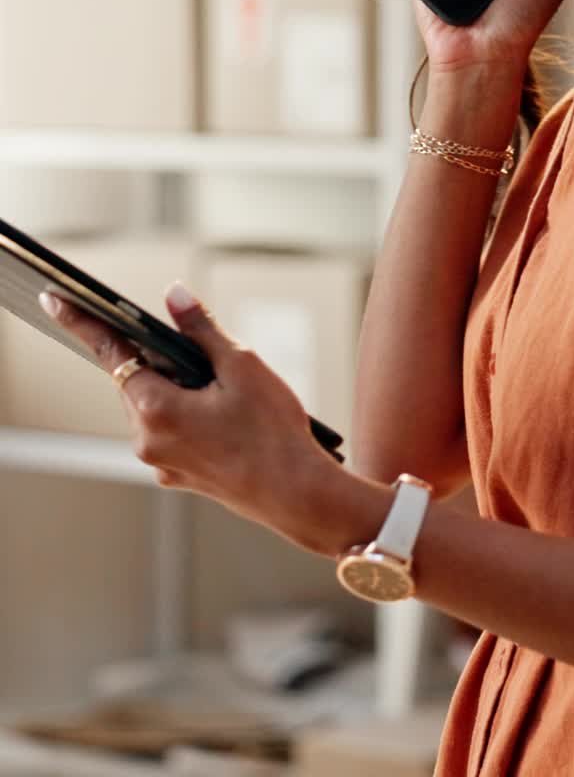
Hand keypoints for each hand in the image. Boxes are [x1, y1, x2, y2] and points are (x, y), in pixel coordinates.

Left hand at [38, 283, 338, 547]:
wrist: (298, 494)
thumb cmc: (273, 432)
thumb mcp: (241, 366)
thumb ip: (201, 329)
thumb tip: (174, 296)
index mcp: (156, 410)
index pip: (111, 354)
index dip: (84, 323)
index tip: (57, 301)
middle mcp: (148, 441)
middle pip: (135, 381)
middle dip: (158, 359)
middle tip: (200, 352)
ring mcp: (161, 463)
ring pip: (153, 407)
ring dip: (174, 388)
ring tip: (222, 390)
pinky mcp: (177, 475)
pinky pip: (168, 432)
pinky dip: (184, 413)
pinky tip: (223, 414)